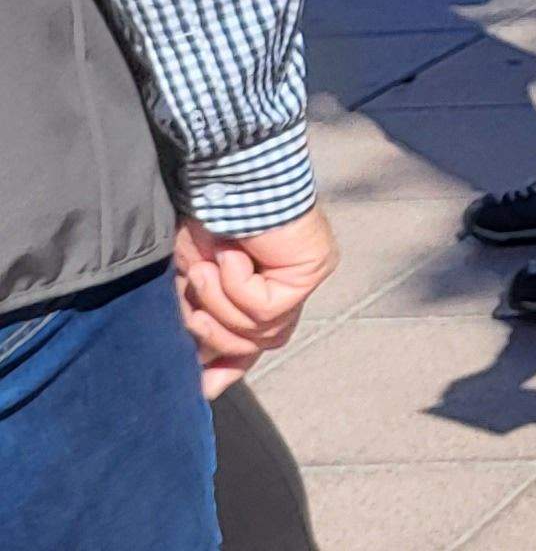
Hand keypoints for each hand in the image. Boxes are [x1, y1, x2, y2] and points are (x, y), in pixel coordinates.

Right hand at [173, 212, 337, 397]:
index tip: (200, 387)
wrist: (218, 179)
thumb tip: (202, 387)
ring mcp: (304, 278)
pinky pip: (267, 309)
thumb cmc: (199, 223)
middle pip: (255, 344)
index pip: (251, 345)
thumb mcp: (190, 283)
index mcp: (258, 290)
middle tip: (192, 303)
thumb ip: (200, 324)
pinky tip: (233, 257)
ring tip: (206, 268)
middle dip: (215, 331)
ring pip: (260, 332)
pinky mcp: (314, 269)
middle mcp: (287, 286)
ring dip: (220, 303)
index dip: (226, 367)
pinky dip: (237, 286)